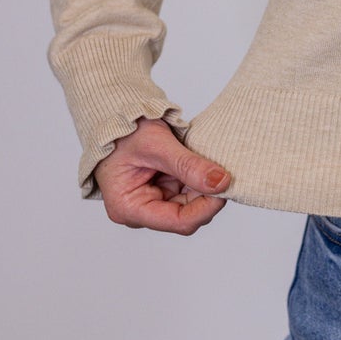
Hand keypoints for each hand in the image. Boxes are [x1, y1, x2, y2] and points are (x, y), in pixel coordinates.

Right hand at [93, 116, 232, 234]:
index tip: (225, 186)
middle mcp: (139, 211)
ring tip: (209, 163)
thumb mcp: (157, 145)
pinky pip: (187, 192)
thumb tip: (221, 182)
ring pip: (190, 204)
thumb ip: (188, 165)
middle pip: (186, 214)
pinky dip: (198, 180)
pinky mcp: (160, 192)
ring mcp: (151, 202)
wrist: (115, 118)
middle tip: (223, 171)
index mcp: (129, 207)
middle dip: (207, 195)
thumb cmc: (124, 132)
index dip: (206, 207)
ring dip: (204, 186)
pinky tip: (202, 165)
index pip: (178, 221)